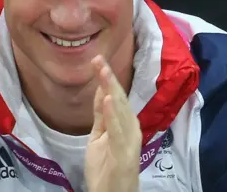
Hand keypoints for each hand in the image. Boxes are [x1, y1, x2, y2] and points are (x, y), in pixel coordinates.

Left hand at [84, 56, 141, 191]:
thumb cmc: (106, 168)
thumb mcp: (98, 136)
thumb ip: (101, 115)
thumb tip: (101, 90)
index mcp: (124, 123)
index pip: (114, 96)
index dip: (106, 78)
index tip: (96, 60)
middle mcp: (130, 127)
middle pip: (119, 99)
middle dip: (109, 78)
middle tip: (98, 58)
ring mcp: (129, 139)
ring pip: (120, 110)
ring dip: (111, 89)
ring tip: (103, 72)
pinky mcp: (125, 151)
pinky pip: (117, 130)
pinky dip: (112, 114)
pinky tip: (107, 99)